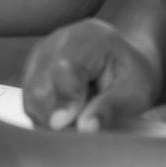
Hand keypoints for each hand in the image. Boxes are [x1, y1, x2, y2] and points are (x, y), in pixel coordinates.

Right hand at [22, 18, 160, 132]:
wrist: (125, 60)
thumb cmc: (133, 75)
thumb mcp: (136, 92)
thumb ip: (111, 108)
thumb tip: (86, 129)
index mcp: (86, 37)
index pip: (63, 70)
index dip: (65, 101)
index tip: (74, 126)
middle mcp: (56, 41)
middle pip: (39, 86)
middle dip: (57, 116)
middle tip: (84, 125)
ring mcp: (40, 54)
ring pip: (30, 97)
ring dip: (52, 117)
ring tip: (81, 113)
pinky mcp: (32, 69)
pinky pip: (30, 101)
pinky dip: (47, 114)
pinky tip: (70, 111)